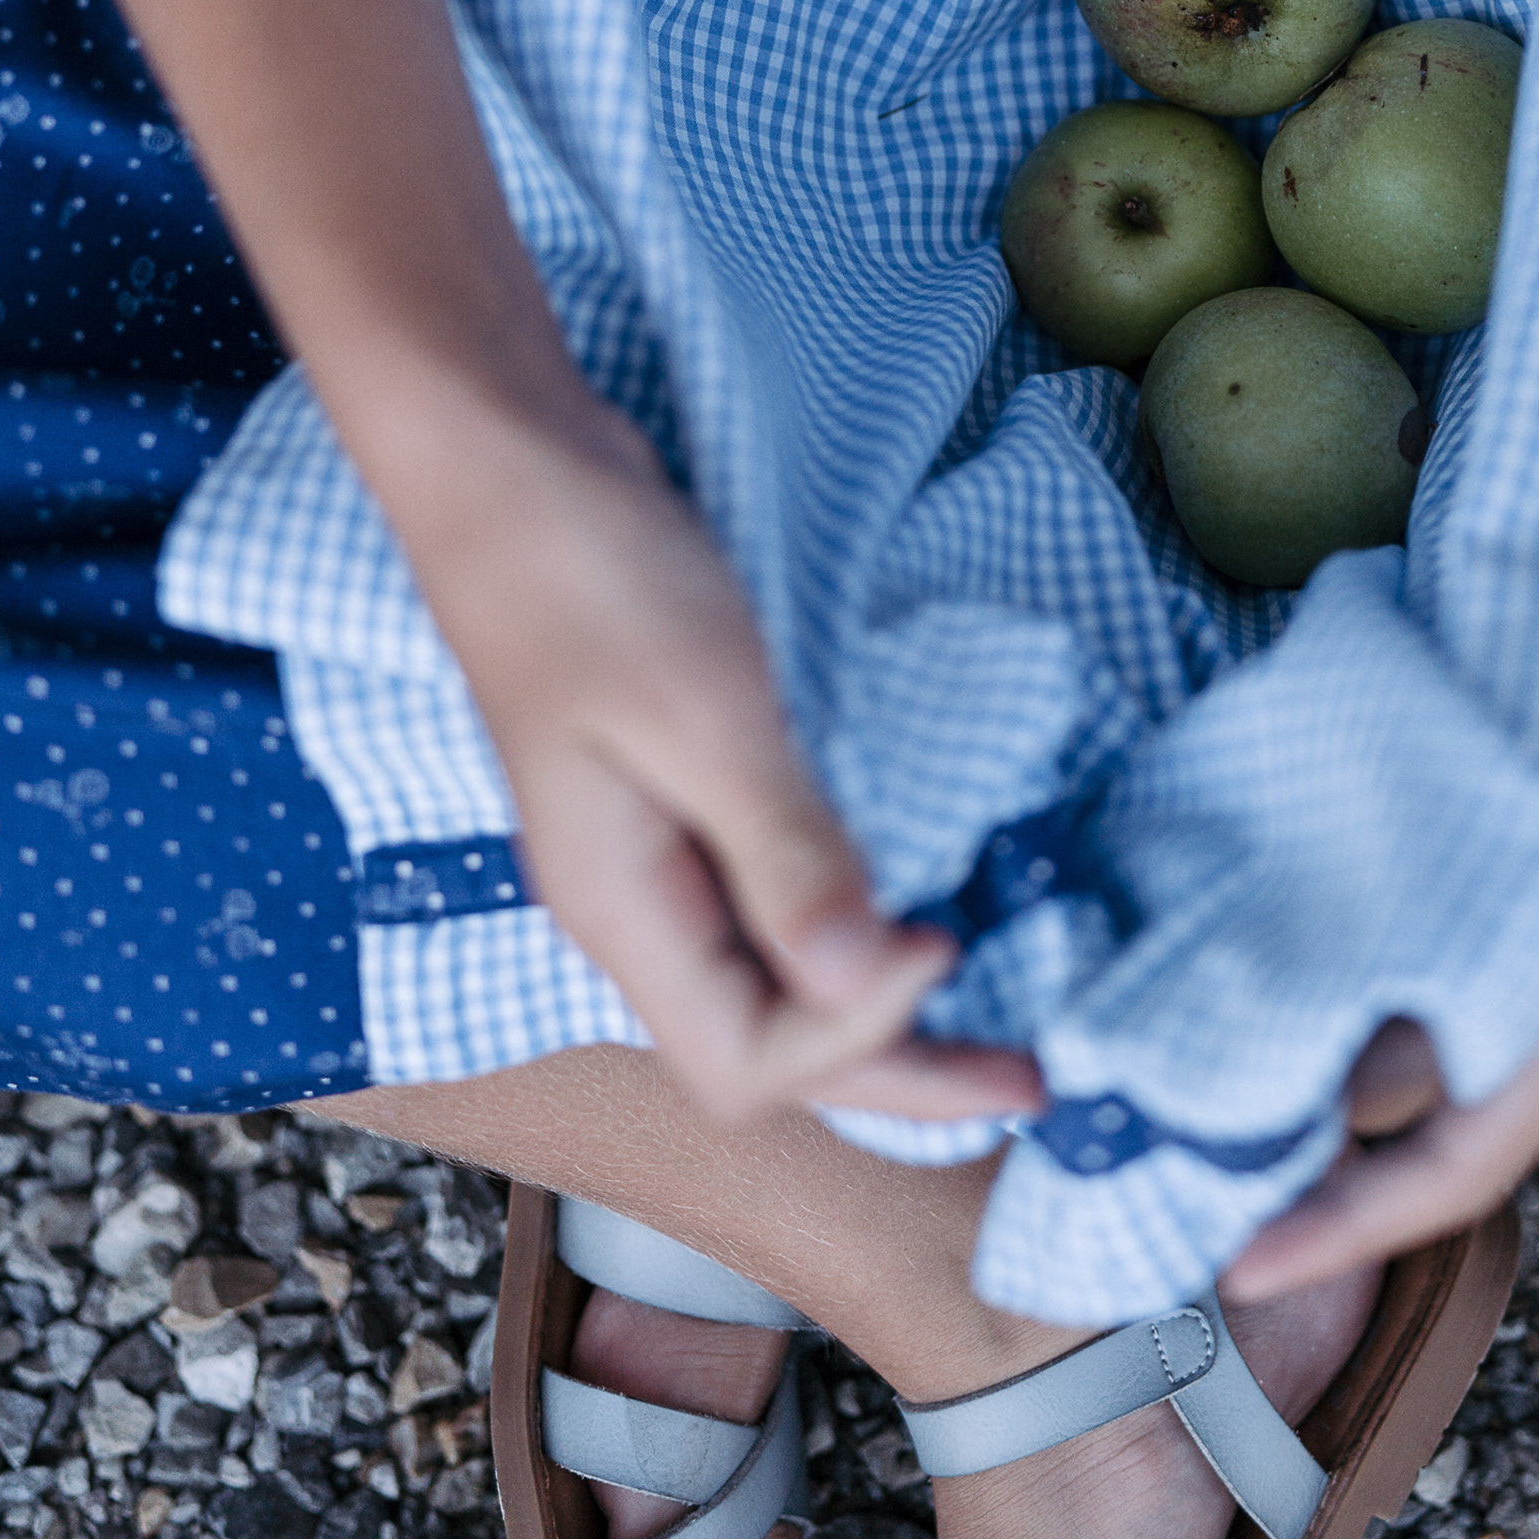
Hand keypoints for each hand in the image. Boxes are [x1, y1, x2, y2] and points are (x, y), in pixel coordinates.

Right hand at [415, 416, 1042, 1130]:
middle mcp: (634, 906)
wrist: (504, 459)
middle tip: (1034, 1078)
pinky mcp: (677, 793)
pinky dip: (848, 927)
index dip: (858, 1034)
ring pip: (772, 984)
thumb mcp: (700, 710)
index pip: (747, 1062)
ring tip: (992, 1021)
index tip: (945, 939)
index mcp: (620, 908)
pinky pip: (772, 902)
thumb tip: (871, 989)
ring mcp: (652, 852)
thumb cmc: (588, 574)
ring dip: (878, 1009)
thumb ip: (782, 853)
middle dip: (900, 1071)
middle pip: (768, 1049)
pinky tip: (906, 908)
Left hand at [1223, 483, 1538, 1293]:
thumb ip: (1503, 945)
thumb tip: (1366, 1079)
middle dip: (1289, 1119)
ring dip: (1293, 1001)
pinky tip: (1246, 865)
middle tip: (1160, 1131)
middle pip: (1407, 1085)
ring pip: (1392, 983)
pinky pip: (1396, 883)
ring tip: (1173, 1009)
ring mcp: (1524, 888)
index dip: (1348, 1224)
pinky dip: (1321, 891)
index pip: (1455, 1164)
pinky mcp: (1501, 807)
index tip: (1238, 1268)